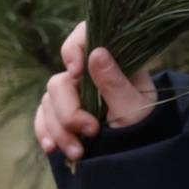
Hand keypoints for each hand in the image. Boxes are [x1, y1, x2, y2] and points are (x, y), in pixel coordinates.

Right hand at [34, 20, 157, 164]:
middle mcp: (87, 74)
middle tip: (92, 131)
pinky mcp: (61, 112)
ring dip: (59, 130)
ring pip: (48, 103)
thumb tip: (97, 51)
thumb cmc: (145, 122)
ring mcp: (72, 93)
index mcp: (110, 62)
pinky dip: (45, 132)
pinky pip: (43, 117)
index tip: (76, 73)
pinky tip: (52, 148)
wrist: (143, 148)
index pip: (84, 36)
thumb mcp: (135, 105)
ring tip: (79, 152)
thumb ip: (115, 82)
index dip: (72, 49)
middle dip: (69, 112)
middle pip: (59, 82)